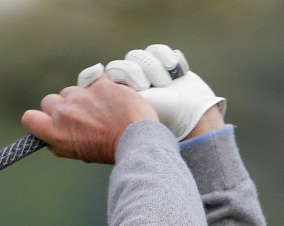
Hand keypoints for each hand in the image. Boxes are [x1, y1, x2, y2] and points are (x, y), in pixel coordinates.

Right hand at [21, 74, 157, 163]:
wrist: (135, 138)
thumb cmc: (106, 150)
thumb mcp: (76, 153)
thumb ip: (59, 142)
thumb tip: (50, 136)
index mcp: (56, 132)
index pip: (29, 118)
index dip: (37, 119)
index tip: (47, 121)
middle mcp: (64, 112)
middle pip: (49, 101)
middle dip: (60, 107)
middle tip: (78, 117)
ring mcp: (81, 95)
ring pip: (71, 91)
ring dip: (80, 98)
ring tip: (98, 111)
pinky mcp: (99, 83)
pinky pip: (93, 82)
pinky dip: (100, 89)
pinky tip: (110, 101)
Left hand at [104, 44, 225, 140]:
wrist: (189, 116)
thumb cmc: (157, 117)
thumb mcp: (129, 107)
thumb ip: (111, 91)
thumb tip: (96, 71)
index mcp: (117, 94)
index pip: (114, 69)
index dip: (128, 74)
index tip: (142, 87)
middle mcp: (130, 82)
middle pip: (131, 59)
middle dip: (146, 73)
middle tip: (157, 89)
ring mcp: (147, 73)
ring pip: (145, 54)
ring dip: (157, 69)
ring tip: (166, 85)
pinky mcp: (164, 65)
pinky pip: (159, 50)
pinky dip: (170, 60)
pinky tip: (176, 75)